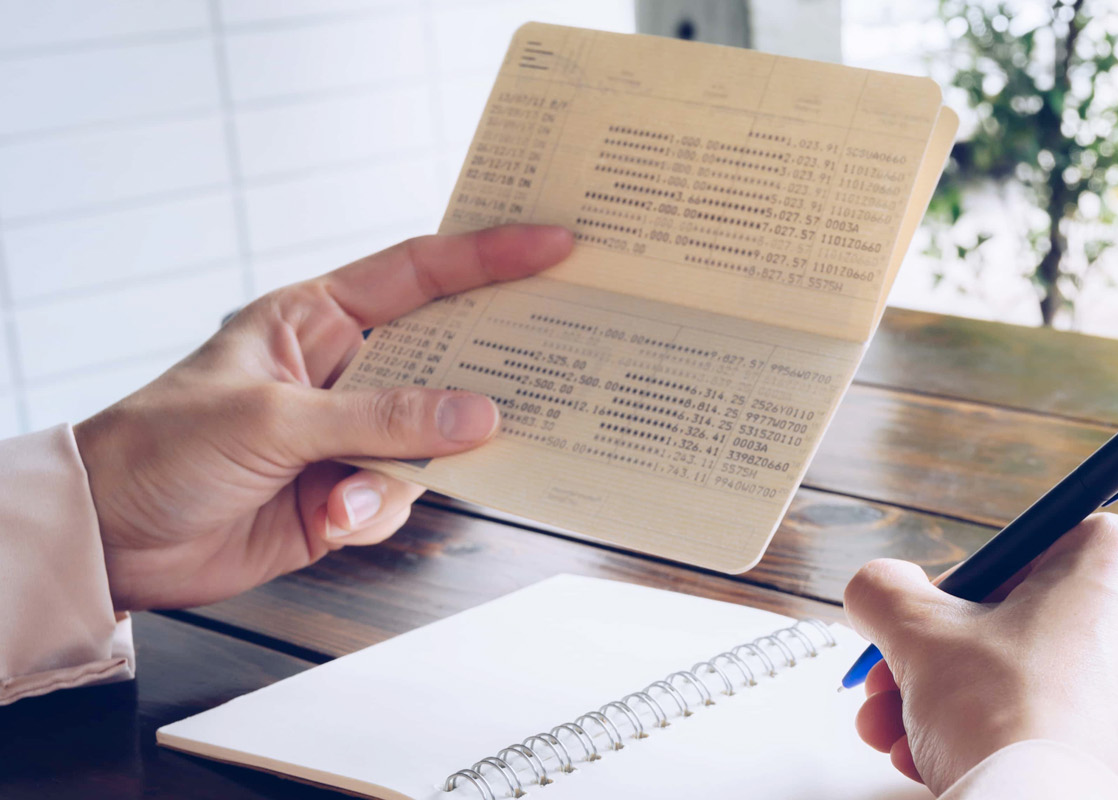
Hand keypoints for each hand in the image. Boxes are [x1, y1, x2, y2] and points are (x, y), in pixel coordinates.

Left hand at [73, 225, 572, 610]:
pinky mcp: (346, 495)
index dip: (490, 257)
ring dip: (406, 468)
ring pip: (434, 441)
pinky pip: (403, 497)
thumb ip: (382, 417)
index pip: (418, 274)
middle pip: (445, 360)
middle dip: (485, 376)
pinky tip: (331, 519)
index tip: (555, 248)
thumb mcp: (275, 420)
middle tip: (547, 374)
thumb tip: (478, 415)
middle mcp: (341, 373)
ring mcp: (349, 436)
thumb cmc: (162, 448)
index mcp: (314, 319)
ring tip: (351, 491)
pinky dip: (376, 510)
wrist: (109, 542)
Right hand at [842, 514, 1117, 798]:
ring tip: (910, 739)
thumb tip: (877, 587)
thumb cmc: (1010, 723)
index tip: (920, 632)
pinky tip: (959, 764)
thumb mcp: (919, 637)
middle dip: (947, 665)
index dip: (954, 599)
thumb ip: (887, 594)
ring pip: (1049, 682)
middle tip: (898, 690)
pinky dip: (1022, 740)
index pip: (1022, 555)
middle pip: (1030, 626)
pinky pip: (1080, 729)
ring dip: (966, 707)